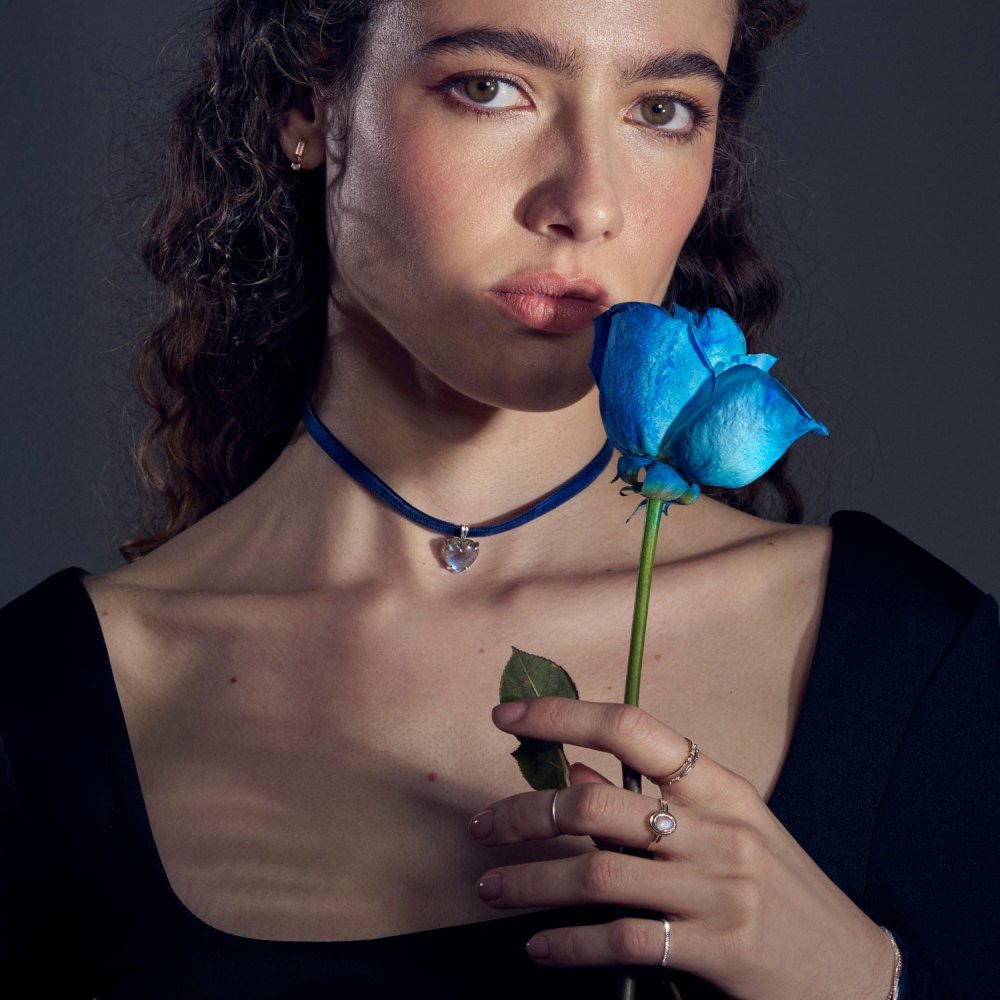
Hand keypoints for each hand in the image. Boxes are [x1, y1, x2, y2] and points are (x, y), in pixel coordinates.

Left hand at [469, 697, 895, 999]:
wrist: (859, 974)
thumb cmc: (781, 891)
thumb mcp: (727, 830)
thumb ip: (651, 801)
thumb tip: (577, 776)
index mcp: (720, 785)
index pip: (632, 727)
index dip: (563, 715)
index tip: (506, 716)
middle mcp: (718, 829)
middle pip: (597, 806)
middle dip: (524, 814)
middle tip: (482, 828)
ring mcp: (719, 892)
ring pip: (597, 876)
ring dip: (529, 882)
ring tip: (490, 887)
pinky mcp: (718, 952)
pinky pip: (623, 942)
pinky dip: (570, 945)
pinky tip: (540, 947)